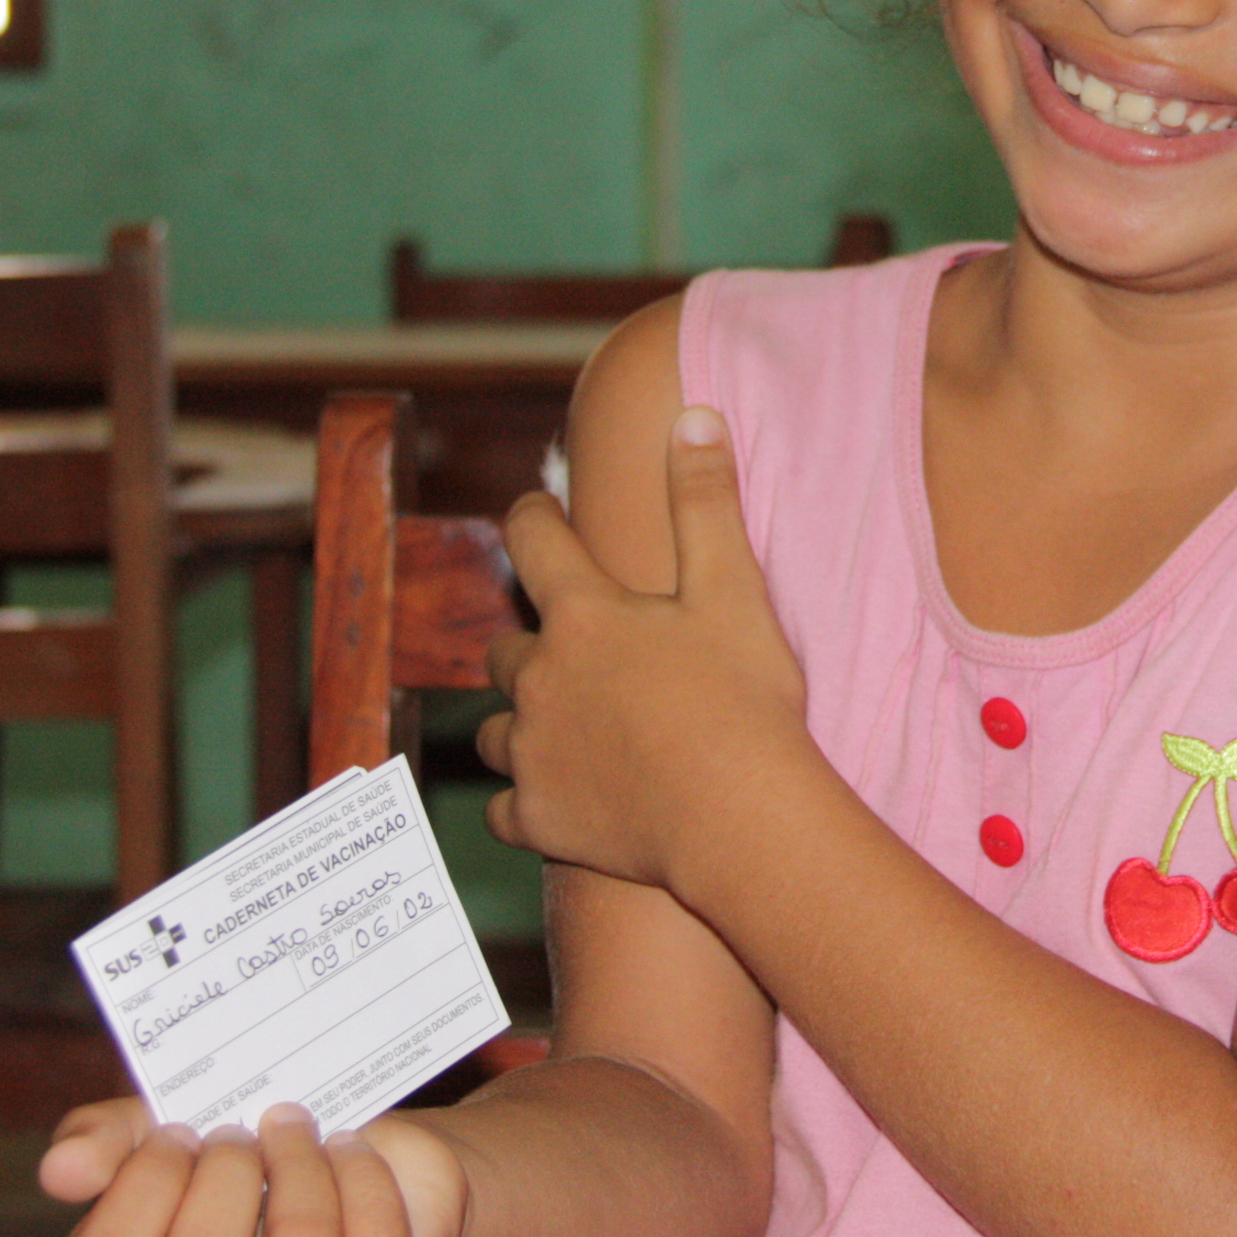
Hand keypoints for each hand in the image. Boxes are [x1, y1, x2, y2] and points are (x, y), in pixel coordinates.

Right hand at [41, 1098, 461, 1236]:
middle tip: (246, 1135)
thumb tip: (60, 1168)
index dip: (146, 1180)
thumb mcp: (171, 1136)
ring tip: (299, 1134)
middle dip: (229, 1173)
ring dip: (304, 1165)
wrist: (364, 1163)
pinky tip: (351, 1157)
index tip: (183, 1134)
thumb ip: (108, 1143)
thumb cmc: (251, 1159)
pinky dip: (364, 1178)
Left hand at [478, 405, 811, 890]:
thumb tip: (694, 416)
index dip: (531, 518)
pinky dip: (519, 800)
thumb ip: (706, 501)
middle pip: (504, 645)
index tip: (536, 512)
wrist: (738, 819)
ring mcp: (533, 754)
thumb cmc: (742, 702)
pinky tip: (548, 798)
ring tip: (556, 724)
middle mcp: (540, 679)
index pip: (532, 540)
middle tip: (571, 643)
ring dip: (518, 720)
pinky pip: (503, 809)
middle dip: (531, 637)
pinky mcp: (540, 820)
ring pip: (494, 728)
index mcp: (582, 615)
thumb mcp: (733, 590)